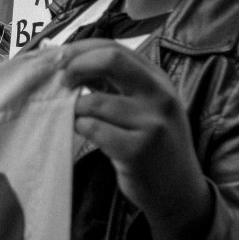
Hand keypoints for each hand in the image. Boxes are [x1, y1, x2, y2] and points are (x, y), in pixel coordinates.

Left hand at [58, 40, 211, 239]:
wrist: (179, 191)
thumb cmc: (152, 144)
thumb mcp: (143, 106)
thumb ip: (113, 84)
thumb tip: (70, 62)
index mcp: (158, 79)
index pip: (115, 48)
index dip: (82, 49)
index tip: (59, 58)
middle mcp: (160, 96)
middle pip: (111, 60)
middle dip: (77, 66)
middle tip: (62, 82)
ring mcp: (151, 123)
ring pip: (95, 101)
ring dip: (75, 108)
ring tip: (76, 118)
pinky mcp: (138, 151)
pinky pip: (94, 129)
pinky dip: (80, 128)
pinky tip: (84, 133)